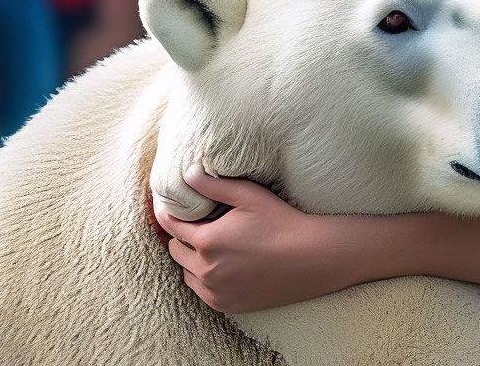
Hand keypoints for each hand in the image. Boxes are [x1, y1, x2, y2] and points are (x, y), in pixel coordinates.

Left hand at [154, 165, 370, 312]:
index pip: (174, 227)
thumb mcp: (249, 196)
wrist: (309, 258)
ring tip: (210, 246)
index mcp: (208, 240)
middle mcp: (205, 270)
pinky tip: (223, 266)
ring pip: (187, 274)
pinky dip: (205, 279)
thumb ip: (215, 185)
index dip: (170, 215)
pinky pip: (202, 292)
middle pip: (176, 252)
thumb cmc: (281, 221)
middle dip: (182, 238)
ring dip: (192, 261)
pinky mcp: (226, 306)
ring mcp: (214, 291)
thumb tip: (189, 173)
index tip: (171, 208)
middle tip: (196, 226)